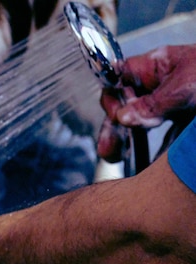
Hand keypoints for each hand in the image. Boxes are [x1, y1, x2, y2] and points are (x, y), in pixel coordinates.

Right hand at [98, 44, 195, 160]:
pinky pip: (159, 138)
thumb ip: (154, 103)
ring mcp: (171, 107)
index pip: (121, 79)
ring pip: (138, 125)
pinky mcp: (182, 126)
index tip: (118, 116)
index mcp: (159, 67)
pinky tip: (144, 162)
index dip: (114, 97)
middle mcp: (161, 86)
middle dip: (114, 129)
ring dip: (125, 142)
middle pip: (125, 106)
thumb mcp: (186, 87)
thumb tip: (124, 117)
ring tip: (116, 157)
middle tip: (110, 150)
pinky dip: (148, 151)